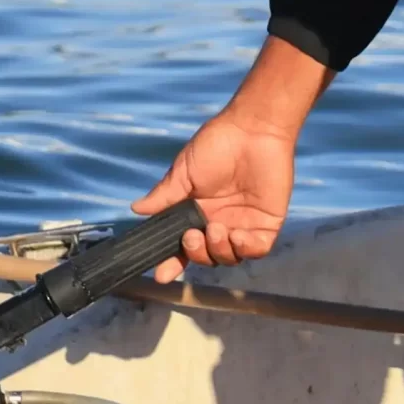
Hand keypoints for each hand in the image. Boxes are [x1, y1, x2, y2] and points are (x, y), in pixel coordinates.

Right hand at [133, 35, 330, 277]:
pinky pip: (257, 249)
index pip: (183, 246)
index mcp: (198, 213)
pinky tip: (237, 235)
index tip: (160, 275)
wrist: (252, 129)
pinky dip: (245, 248)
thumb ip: (164, 195)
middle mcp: (219, 222)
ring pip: (229, 257)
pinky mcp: (266, 223)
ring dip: (218, 250)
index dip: (172, 262)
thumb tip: (136, 209)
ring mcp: (244, 224)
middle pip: (205, 257)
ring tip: (215, 229)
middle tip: (191, 236)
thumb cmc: (216, 144)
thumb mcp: (184, 171)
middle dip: (195, 254)